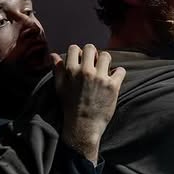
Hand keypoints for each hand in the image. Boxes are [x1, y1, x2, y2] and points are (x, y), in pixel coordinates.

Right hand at [52, 44, 125, 162]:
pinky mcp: (112, 86)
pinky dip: (118, 73)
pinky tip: (114, 79)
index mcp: (71, 71)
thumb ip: (58, 70)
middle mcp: (86, 72)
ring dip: (106, 62)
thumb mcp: (59, 88)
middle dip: (93, 54)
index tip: (82, 60)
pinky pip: (120, 70)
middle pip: (91, 48)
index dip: (79, 53)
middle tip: (95, 64)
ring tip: (104, 70)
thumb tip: (53, 55)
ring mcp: (100, 78)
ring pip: (106, 56)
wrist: (83, 125)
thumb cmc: (70, 107)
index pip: (75, 49)